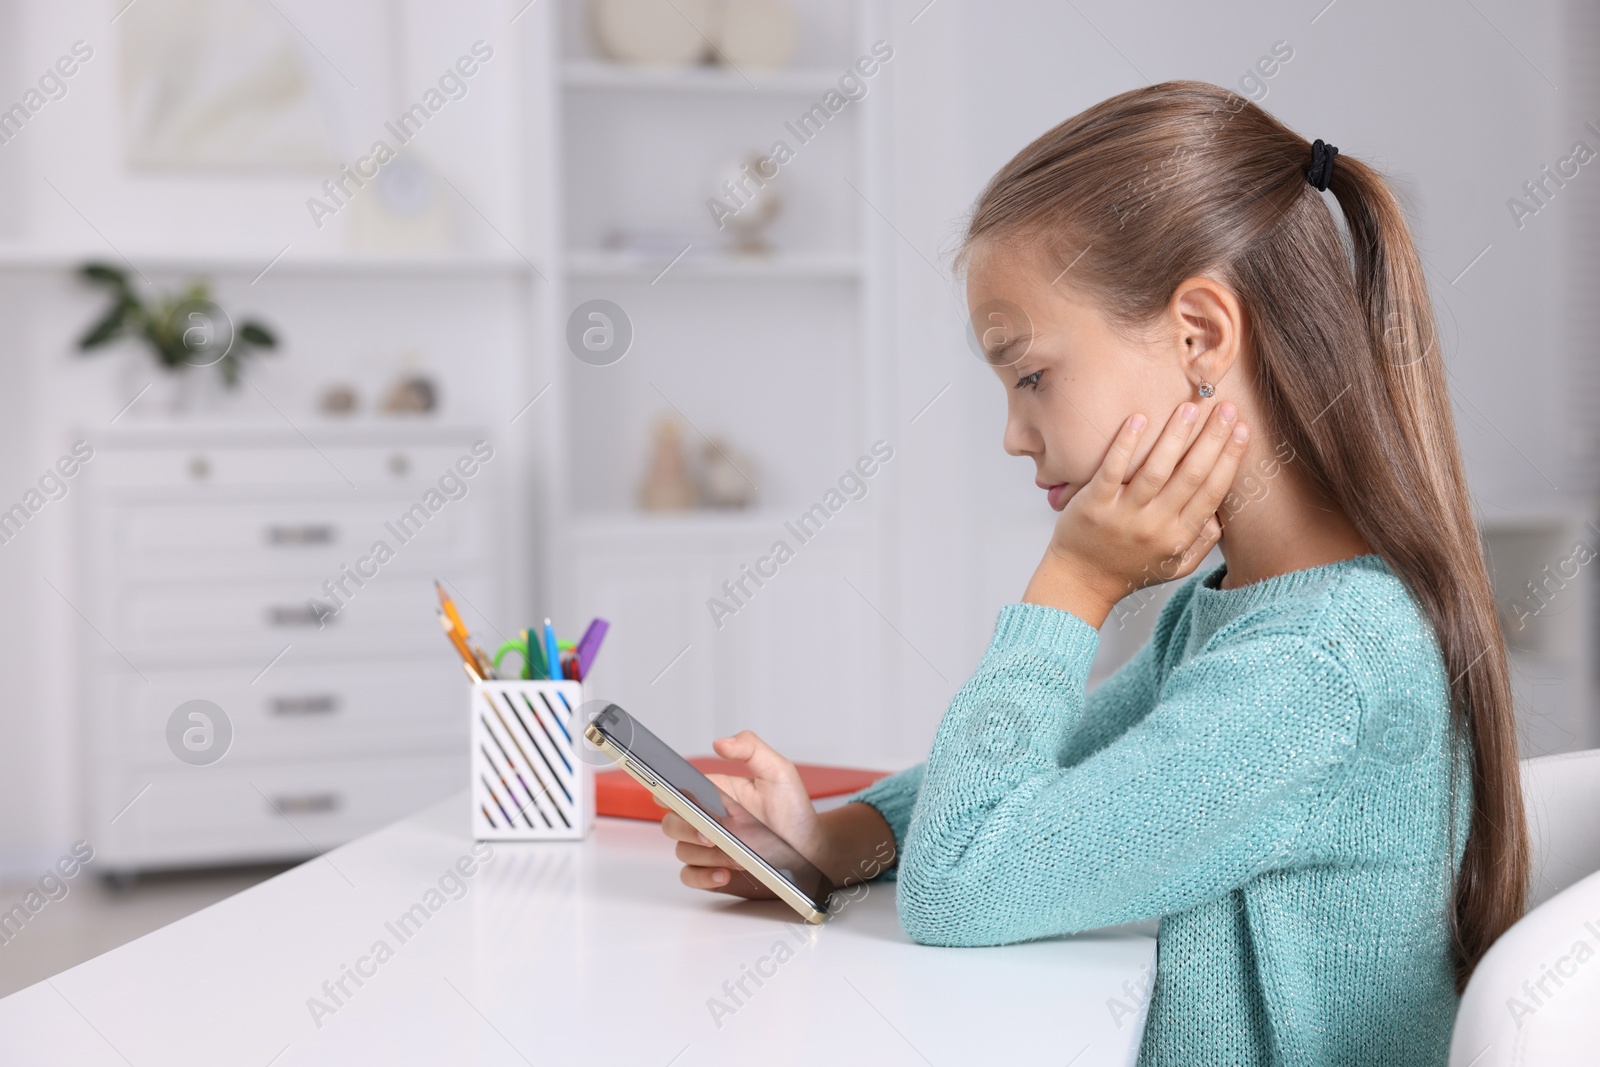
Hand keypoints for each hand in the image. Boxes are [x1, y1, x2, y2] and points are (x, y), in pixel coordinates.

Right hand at [659, 730, 821, 897]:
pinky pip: (690, 876)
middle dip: (686, 829)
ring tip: (734, 855)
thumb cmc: (792, 811)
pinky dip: (701, 876)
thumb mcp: (778, 772)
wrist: (809, 849)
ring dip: (703, 855)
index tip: (667, 797)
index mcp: (717, 793)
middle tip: (710, 834)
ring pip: (682, 851)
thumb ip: (751, 749)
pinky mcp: (714, 871)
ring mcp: (710, 847)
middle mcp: (710, 820)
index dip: (668, 794)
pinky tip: (723, 873)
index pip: (681, 792)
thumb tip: (720, 743)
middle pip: (674, 823)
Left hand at [1024, 401, 1249, 625]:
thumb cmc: (1129, 569)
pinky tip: (1139, 419)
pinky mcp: (1093, 506)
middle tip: (1225, 407)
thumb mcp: (1174, 566)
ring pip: (1156, 470)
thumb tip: (1223, 514)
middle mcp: (1155, 526)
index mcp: (1179, 536)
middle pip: (1191, 476)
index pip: (1212, 492)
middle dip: (1212, 439)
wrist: (1079, 582)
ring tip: (1189, 407)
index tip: (1242, 429)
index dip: (1230, 459)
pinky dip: (1126, 445)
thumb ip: (1201, 542)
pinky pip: (1113, 471)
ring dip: (1175, 436)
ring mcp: (1123, 516)